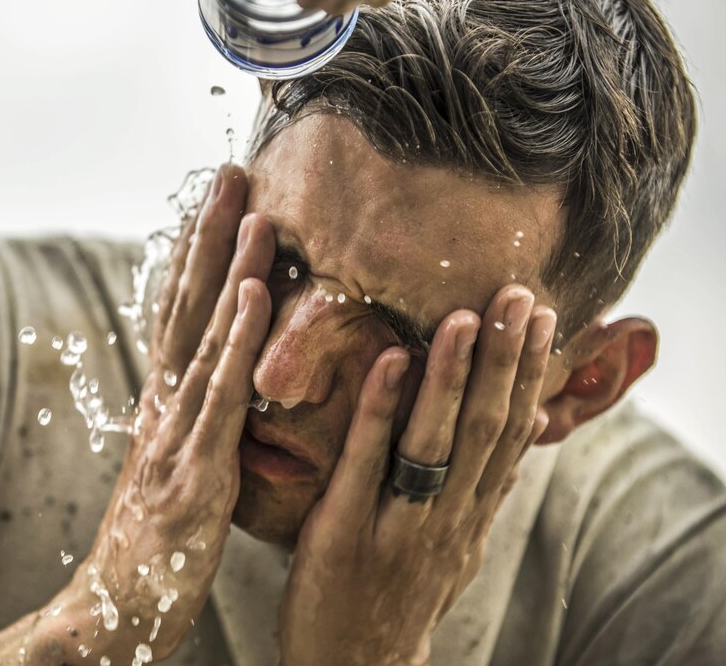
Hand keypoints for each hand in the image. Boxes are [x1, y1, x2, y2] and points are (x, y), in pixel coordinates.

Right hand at [57, 165, 275, 663]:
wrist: (113, 611)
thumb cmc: (152, 547)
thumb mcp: (174, 473)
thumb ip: (195, 427)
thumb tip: (216, 392)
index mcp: (165, 407)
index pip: (180, 316)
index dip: (199, 258)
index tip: (219, 203)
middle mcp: (163, 407)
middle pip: (185, 307)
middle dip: (210, 238)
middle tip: (232, 174)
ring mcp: (174, 435)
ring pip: (204, 338)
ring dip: (228, 271)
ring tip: (253, 211)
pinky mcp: (193, 472)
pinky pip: (219, 398)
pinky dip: (235, 342)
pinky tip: (255, 296)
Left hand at [279, 285, 556, 665]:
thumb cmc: (398, 594)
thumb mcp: (455, 547)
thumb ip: (483, 492)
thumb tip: (525, 433)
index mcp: (471, 516)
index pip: (512, 433)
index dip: (528, 374)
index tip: (542, 317)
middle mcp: (447, 520)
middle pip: (486, 430)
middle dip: (503, 360)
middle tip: (518, 294)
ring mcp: (398, 527)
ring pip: (435, 443)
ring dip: (452, 375)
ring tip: (464, 315)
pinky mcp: (345, 534)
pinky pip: (367, 464)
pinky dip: (382, 410)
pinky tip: (390, 361)